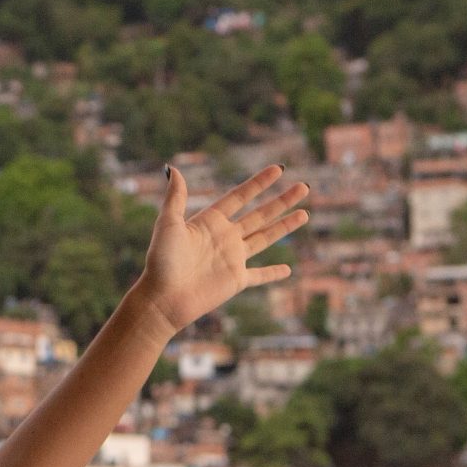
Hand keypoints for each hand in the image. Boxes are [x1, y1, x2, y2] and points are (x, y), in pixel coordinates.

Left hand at [135, 163, 307, 335]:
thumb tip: (173, 168)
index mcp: (210, 221)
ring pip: (265, 238)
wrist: (162, 298)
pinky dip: (274, 273)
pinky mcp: (236, 280)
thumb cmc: (161, 260)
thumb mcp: (167, 224)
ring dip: (285, 227)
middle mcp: (225, 237)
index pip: (240, 196)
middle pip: (260, 214)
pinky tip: (288, 270)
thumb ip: (175, 197)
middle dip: (282, 201)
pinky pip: (259, 275)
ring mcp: (232, 259)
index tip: (278, 169)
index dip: (259, 183)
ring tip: (305, 214)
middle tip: (303, 187)